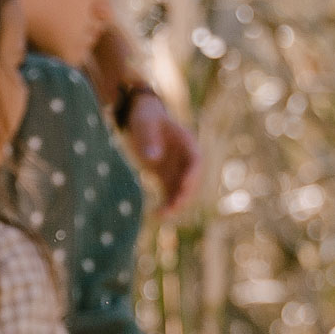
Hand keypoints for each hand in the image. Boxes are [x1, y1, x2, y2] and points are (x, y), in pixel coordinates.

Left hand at [126, 92, 201, 217]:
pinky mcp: (165, 177)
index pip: (195, 161)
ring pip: (180, 191)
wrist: (139, 118)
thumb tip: (154, 159)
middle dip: (183, 195)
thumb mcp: (145, 124)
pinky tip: (154, 215)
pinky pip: (168, 194)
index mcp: (186, 142)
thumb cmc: (145, 117)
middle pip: (190, 180)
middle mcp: (185, 159)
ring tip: (159, 216)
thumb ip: (150, 140)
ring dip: (173, 205)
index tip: (184, 185)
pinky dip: (164, 205)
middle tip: (172, 207)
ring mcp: (176, 169)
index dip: (192, 174)